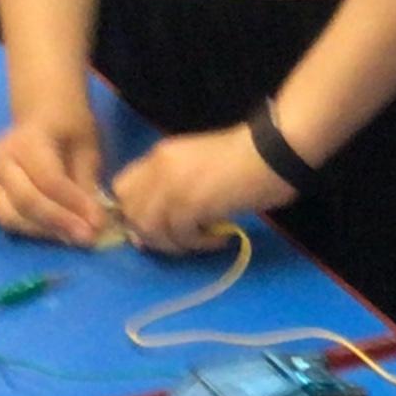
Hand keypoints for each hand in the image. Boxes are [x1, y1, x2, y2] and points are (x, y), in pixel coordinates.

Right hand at [0, 103, 107, 244]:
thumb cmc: (69, 125)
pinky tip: (60, 232)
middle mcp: (1, 158)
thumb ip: (86, 182)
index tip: (99, 222)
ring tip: (75, 236)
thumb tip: (94, 221)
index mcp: (27, 140)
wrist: (42, 111)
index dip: (74, 204)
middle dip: (58, 224)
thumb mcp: (87, 146)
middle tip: (87, 237)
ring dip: (45, 231)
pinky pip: (10, 218)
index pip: (49, 180)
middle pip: (25, 201)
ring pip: (11, 216)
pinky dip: (35, 229)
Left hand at [110, 125, 292, 253]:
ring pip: (151, 230)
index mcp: (159, 156)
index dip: (134, 211)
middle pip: (132, 213)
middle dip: (152, 234)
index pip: (122, 189)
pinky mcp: (190, 204)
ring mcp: (172, 186)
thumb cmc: (245, 158)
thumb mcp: (198, 167)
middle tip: (182, 239)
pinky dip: (199, 244)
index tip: (156, 225)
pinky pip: (181, 237)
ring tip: (204, 241)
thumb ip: (174, 188)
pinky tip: (220, 237)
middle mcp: (158, 169)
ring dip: (176, 244)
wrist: (273, 151)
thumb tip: (159, 224)